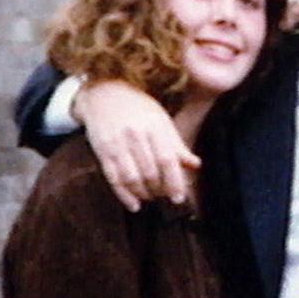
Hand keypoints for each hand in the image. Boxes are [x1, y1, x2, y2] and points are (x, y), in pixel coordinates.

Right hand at [74, 80, 200, 210]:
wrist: (105, 93)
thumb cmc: (140, 109)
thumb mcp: (162, 121)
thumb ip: (177, 145)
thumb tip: (196, 165)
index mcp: (155, 127)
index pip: (167, 159)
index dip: (174, 181)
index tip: (179, 198)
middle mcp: (135, 135)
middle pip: (150, 172)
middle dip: (160, 190)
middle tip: (166, 197)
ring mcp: (117, 143)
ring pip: (131, 178)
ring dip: (144, 193)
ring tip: (152, 197)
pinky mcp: (102, 151)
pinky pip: (113, 178)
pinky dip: (124, 195)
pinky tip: (134, 204)